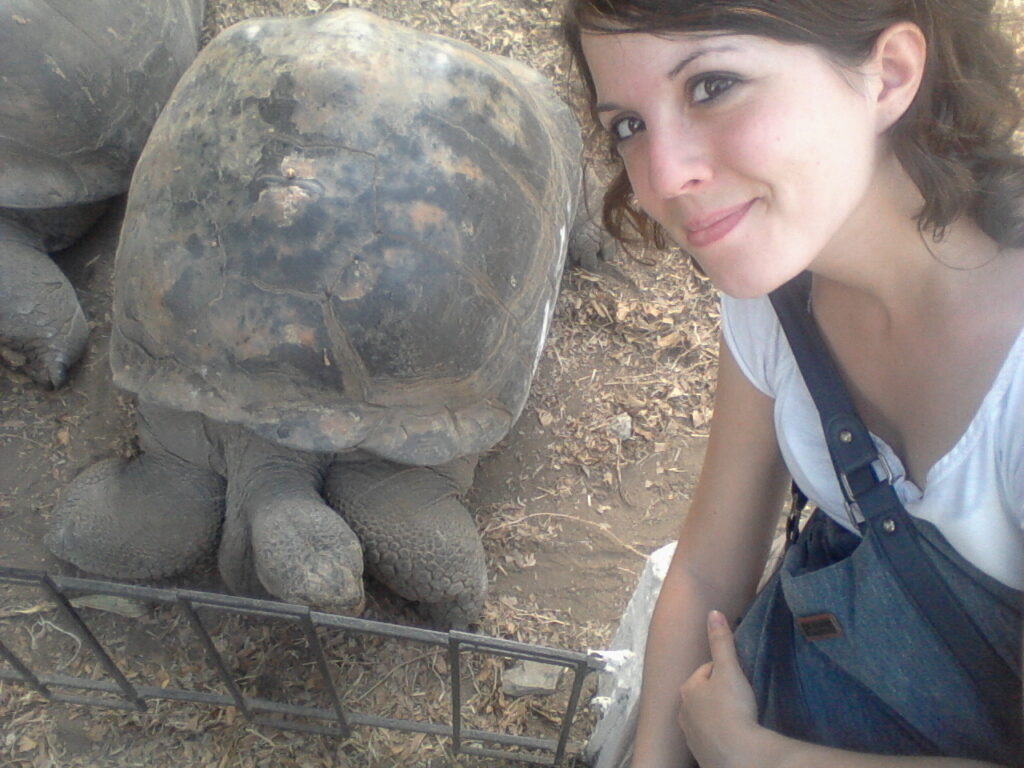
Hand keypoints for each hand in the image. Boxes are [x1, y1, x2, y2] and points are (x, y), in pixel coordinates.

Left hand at [678, 610, 760, 767]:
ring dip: (717, 715)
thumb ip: (721, 642)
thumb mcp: (729, 670)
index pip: (707, 671)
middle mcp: (682, 711)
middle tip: (739, 699)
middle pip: (702, 694)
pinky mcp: (700, 754)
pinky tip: (732, 737)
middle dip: (717, 694)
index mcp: (687, 688)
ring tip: (737, 718)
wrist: (738, 754)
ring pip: (704, 717)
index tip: (739, 679)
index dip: (725, 672)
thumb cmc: (733, 708)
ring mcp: (690, 734)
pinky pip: (709, 738)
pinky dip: (718, 735)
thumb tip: (713, 612)